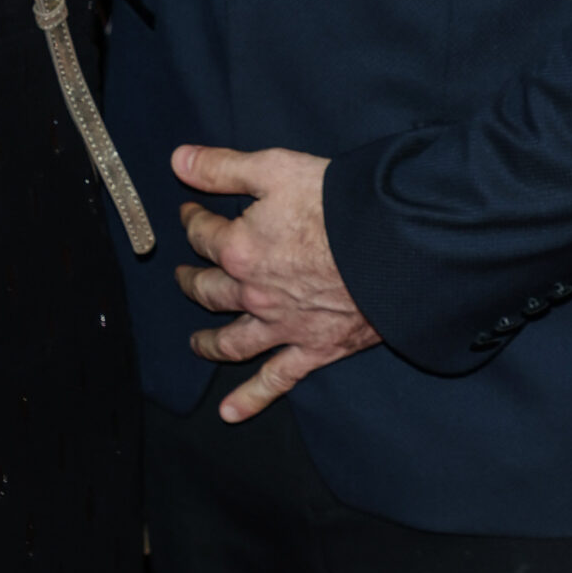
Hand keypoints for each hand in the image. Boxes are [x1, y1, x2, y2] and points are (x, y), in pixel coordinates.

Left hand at [174, 144, 379, 422]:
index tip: (189, 212)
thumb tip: (176, 159)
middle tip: (185, 276)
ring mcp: (282, 326)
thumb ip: (222, 167)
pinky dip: (250, 399)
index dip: (191, 219)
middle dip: (192, 281)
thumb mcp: (275, 169)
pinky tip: (228, 413)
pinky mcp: (313, 349)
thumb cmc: (338, 203)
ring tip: (195, 344)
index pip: (201, 233)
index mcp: (239, 248)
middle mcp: (253, 293)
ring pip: (231, 341)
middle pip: (209, 290)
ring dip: (208, 343)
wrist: (395, 247)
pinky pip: (275, 380)